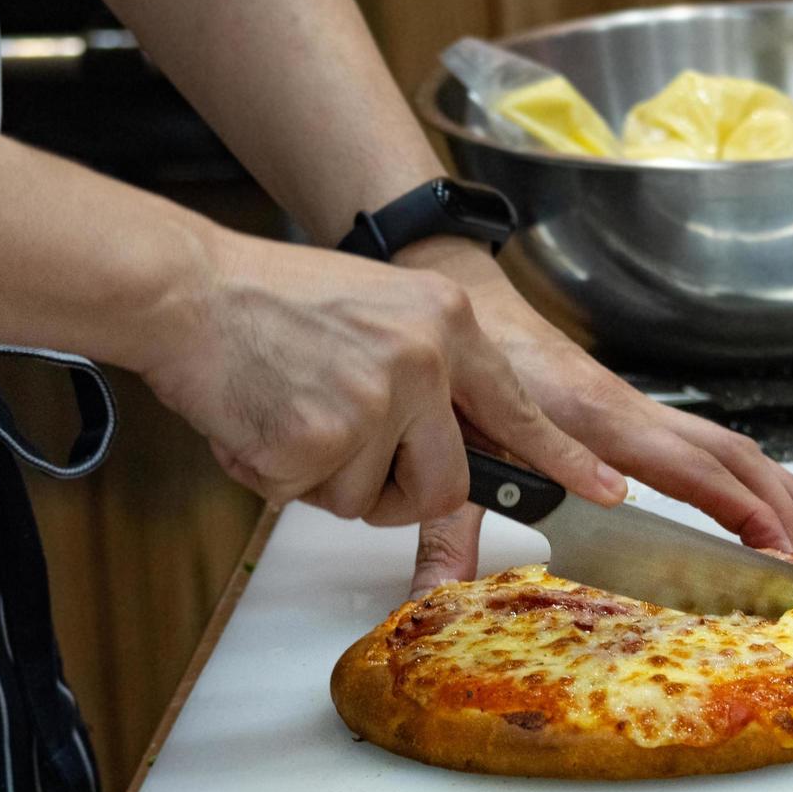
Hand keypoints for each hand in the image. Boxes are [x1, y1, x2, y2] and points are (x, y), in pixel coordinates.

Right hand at [137, 232, 626, 523]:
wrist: (186, 291)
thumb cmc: (270, 303)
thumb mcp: (379, 310)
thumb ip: (424, 369)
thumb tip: (446, 434)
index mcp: (445, 323)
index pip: (517, 407)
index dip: (562, 456)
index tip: (606, 487)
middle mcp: (423, 361)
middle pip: (442, 485)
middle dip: (393, 490)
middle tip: (342, 452)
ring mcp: (377, 403)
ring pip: (370, 501)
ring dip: (327, 481)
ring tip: (292, 415)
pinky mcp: (324, 441)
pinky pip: (312, 500)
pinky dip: (278, 476)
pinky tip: (261, 422)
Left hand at [400, 241, 792, 595]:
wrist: (464, 304)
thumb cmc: (464, 370)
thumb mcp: (453, 454)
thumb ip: (446, 532)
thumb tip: (430, 598)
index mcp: (597, 423)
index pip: (691, 469)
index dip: (740, 510)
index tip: (776, 548)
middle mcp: (630, 412)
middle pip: (729, 455)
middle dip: (782, 501)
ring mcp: (635, 409)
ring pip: (726, 445)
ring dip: (779, 483)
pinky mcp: (629, 412)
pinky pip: (705, 442)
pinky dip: (744, 470)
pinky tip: (759, 493)